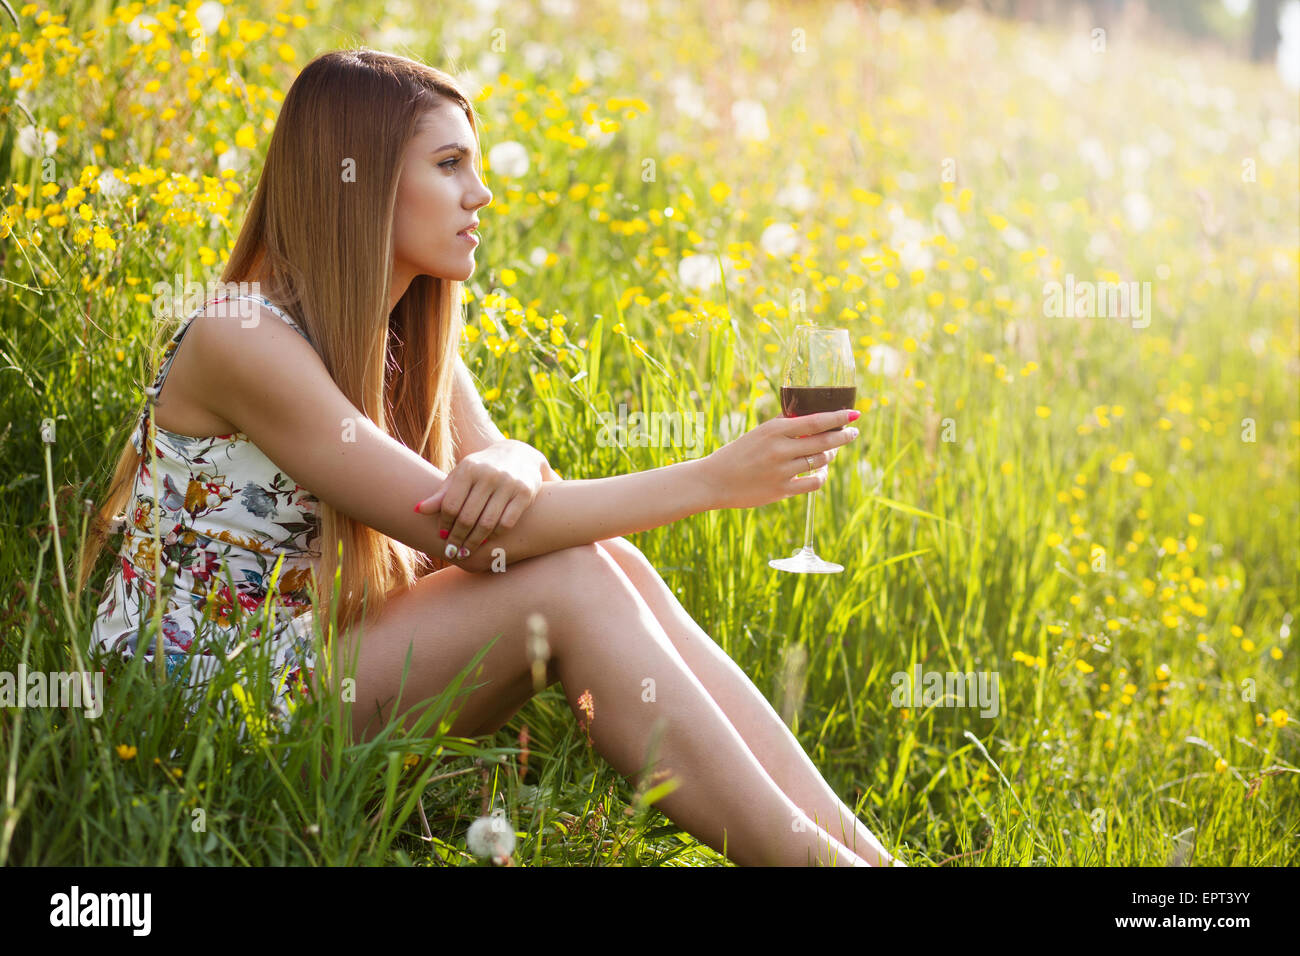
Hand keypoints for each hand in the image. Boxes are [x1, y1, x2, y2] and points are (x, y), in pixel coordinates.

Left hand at [414, 439, 548, 559]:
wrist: (519, 456)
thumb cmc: (482, 469)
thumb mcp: (461, 476)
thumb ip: (442, 494)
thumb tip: (417, 510)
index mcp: (469, 469)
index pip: (451, 504)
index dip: (444, 524)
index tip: (442, 536)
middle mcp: (489, 474)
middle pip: (468, 516)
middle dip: (458, 537)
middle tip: (453, 551)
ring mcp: (509, 483)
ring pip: (487, 523)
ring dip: (474, 541)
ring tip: (466, 551)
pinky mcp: (525, 493)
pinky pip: (506, 523)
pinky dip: (495, 536)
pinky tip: (487, 541)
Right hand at [697, 408, 858, 510]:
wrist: (713, 480)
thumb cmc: (737, 454)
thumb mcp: (758, 433)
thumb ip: (782, 425)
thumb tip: (808, 415)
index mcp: (774, 430)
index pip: (816, 421)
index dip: (839, 418)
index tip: (855, 414)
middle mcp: (780, 449)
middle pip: (824, 441)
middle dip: (843, 436)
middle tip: (853, 433)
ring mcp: (781, 471)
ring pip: (821, 461)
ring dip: (830, 455)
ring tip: (831, 452)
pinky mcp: (781, 490)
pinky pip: (813, 483)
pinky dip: (822, 476)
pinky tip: (821, 472)